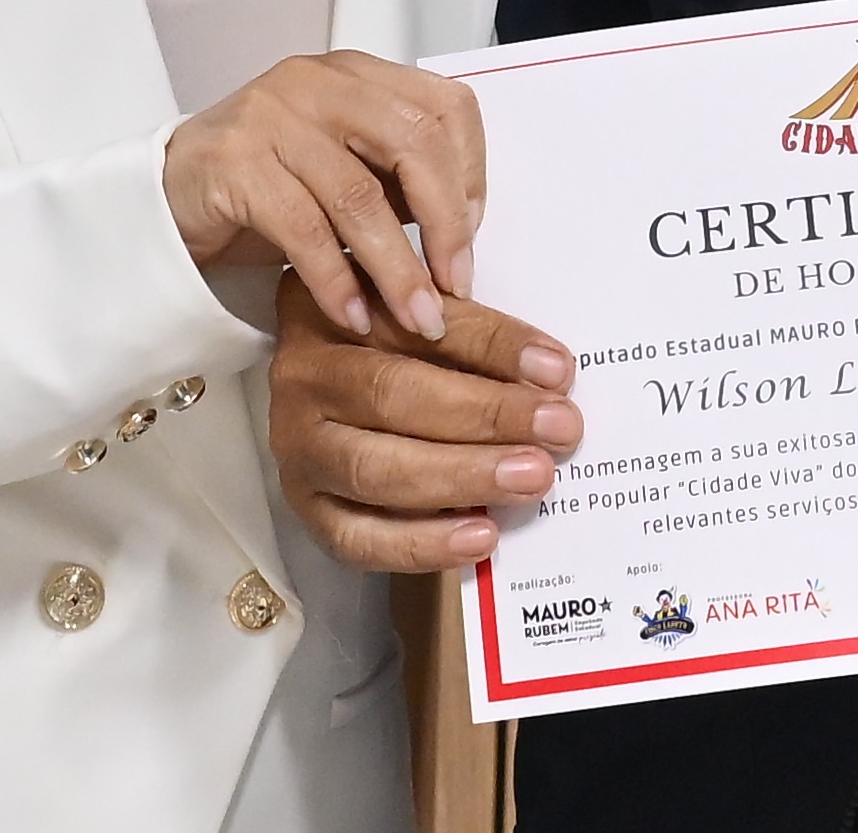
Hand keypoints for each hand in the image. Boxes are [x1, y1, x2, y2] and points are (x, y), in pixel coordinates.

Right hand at [162, 52, 484, 341]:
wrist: (169, 197)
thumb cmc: (269, 186)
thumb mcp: (347, 172)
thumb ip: (400, 183)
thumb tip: (465, 235)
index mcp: (360, 76)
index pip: (445, 107)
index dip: (472, 173)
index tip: (473, 236)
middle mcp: (320, 83)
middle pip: (412, 143)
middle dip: (446, 224)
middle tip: (456, 286)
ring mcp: (273, 116)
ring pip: (358, 195)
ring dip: (396, 268)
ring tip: (416, 318)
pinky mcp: (234, 162)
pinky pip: (303, 229)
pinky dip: (336, 280)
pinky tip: (354, 316)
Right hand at [267, 281, 586, 572]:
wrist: (331, 402)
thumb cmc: (389, 352)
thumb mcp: (424, 322)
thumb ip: (477, 340)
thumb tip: (551, 374)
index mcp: (333, 314)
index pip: (421, 328)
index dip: (495, 347)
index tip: (558, 370)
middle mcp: (304, 381)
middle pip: (392, 397)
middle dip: (484, 416)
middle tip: (557, 428)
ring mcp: (299, 452)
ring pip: (375, 470)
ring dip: (463, 477)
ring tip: (531, 478)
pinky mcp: (307, 511)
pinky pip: (359, 539)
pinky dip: (423, 543)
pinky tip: (481, 536)